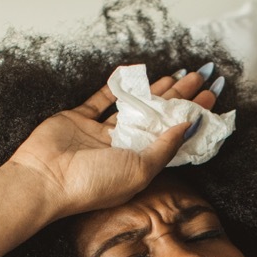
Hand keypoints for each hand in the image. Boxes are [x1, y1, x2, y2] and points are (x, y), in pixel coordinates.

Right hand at [8, 68, 219, 218]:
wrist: (46, 180)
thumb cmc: (94, 183)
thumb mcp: (141, 169)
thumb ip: (165, 147)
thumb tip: (189, 125)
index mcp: (140, 164)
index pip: (173, 135)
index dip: (192, 115)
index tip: (210, 96)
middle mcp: (122, 149)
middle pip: (157, 118)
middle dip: (179, 97)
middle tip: (199, 76)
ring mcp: (99, 134)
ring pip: (132, 107)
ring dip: (153, 90)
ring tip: (176, 74)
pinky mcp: (78, 119)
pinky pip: (99, 99)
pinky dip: (114, 86)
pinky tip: (132, 73)